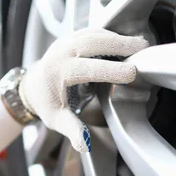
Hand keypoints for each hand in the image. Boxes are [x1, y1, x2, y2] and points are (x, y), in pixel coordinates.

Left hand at [19, 28, 148, 152]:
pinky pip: (94, 31)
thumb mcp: (56, 119)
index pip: (87, 68)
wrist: (33, 85)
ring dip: (118, 38)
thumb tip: (85, 144)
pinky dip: (112, 35)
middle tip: (142, 49)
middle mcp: (62, 52)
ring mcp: (67, 41)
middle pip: (92, 42)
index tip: (131, 73)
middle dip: (118, 44)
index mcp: (58, 72)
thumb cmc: (46, 102)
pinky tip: (127, 42)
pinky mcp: (73, 37)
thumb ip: (72, 130)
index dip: (111, 70)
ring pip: (95, 33)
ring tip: (140, 45)